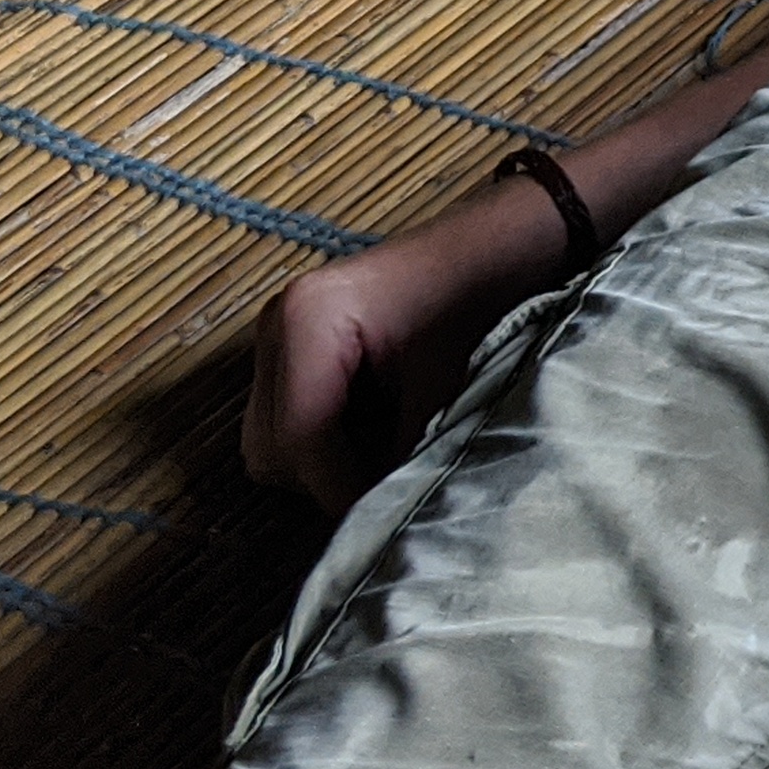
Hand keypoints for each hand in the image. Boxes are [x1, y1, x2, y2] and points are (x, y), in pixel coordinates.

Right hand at [242, 182, 570, 513]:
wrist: (497, 248)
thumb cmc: (481, 299)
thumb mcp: (450, 382)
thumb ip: (410, 451)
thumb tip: (388, 521)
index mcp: (308, 321)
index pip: (299, 440)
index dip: (341, 490)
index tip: (388, 517)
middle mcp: (275, 326)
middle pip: (271, 450)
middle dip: (329, 479)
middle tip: (393, 482)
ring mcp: (275, 338)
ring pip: (273, 443)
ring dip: (328, 464)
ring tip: (393, 450)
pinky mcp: (289, 351)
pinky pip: (288, 422)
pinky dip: (329, 442)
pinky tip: (381, 429)